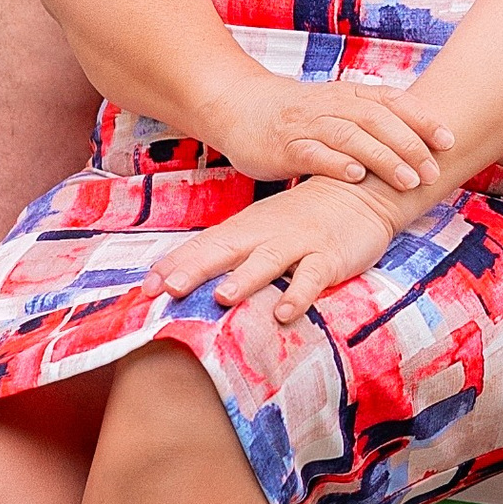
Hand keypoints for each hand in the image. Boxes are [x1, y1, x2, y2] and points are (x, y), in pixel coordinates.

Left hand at [144, 176, 400, 325]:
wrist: (359, 190)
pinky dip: (299, 294)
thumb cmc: (300, 218)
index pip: (202, 247)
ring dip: (245, 279)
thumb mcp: (260, 230)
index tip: (143, 289)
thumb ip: (228, 253)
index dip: (173, 266)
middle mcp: (265, 235)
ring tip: (222, 296)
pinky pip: (313, 278)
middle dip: (195, 270)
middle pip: (224, 251)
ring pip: (267, 262)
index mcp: (244, 229)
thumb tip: (185, 279)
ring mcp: (298, 244)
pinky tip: (284, 313)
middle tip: (168, 289)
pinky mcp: (329, 257)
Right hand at [208, 71, 452, 195]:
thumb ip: (370, 121)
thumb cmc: (296, 115)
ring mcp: (307, 124)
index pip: (393, 101)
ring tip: (408, 180)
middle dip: (410, 146)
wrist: (238, 106)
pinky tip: (356, 176)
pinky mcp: (284, 145)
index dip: (423, 120)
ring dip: (383, 158)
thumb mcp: (336, 109)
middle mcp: (331, 104)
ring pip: (351, 136)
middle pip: (377, 120)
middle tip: (432, 172)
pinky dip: (336, 163)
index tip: (449, 141)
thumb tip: (420, 142)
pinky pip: (313, 152)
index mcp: (348, 94)